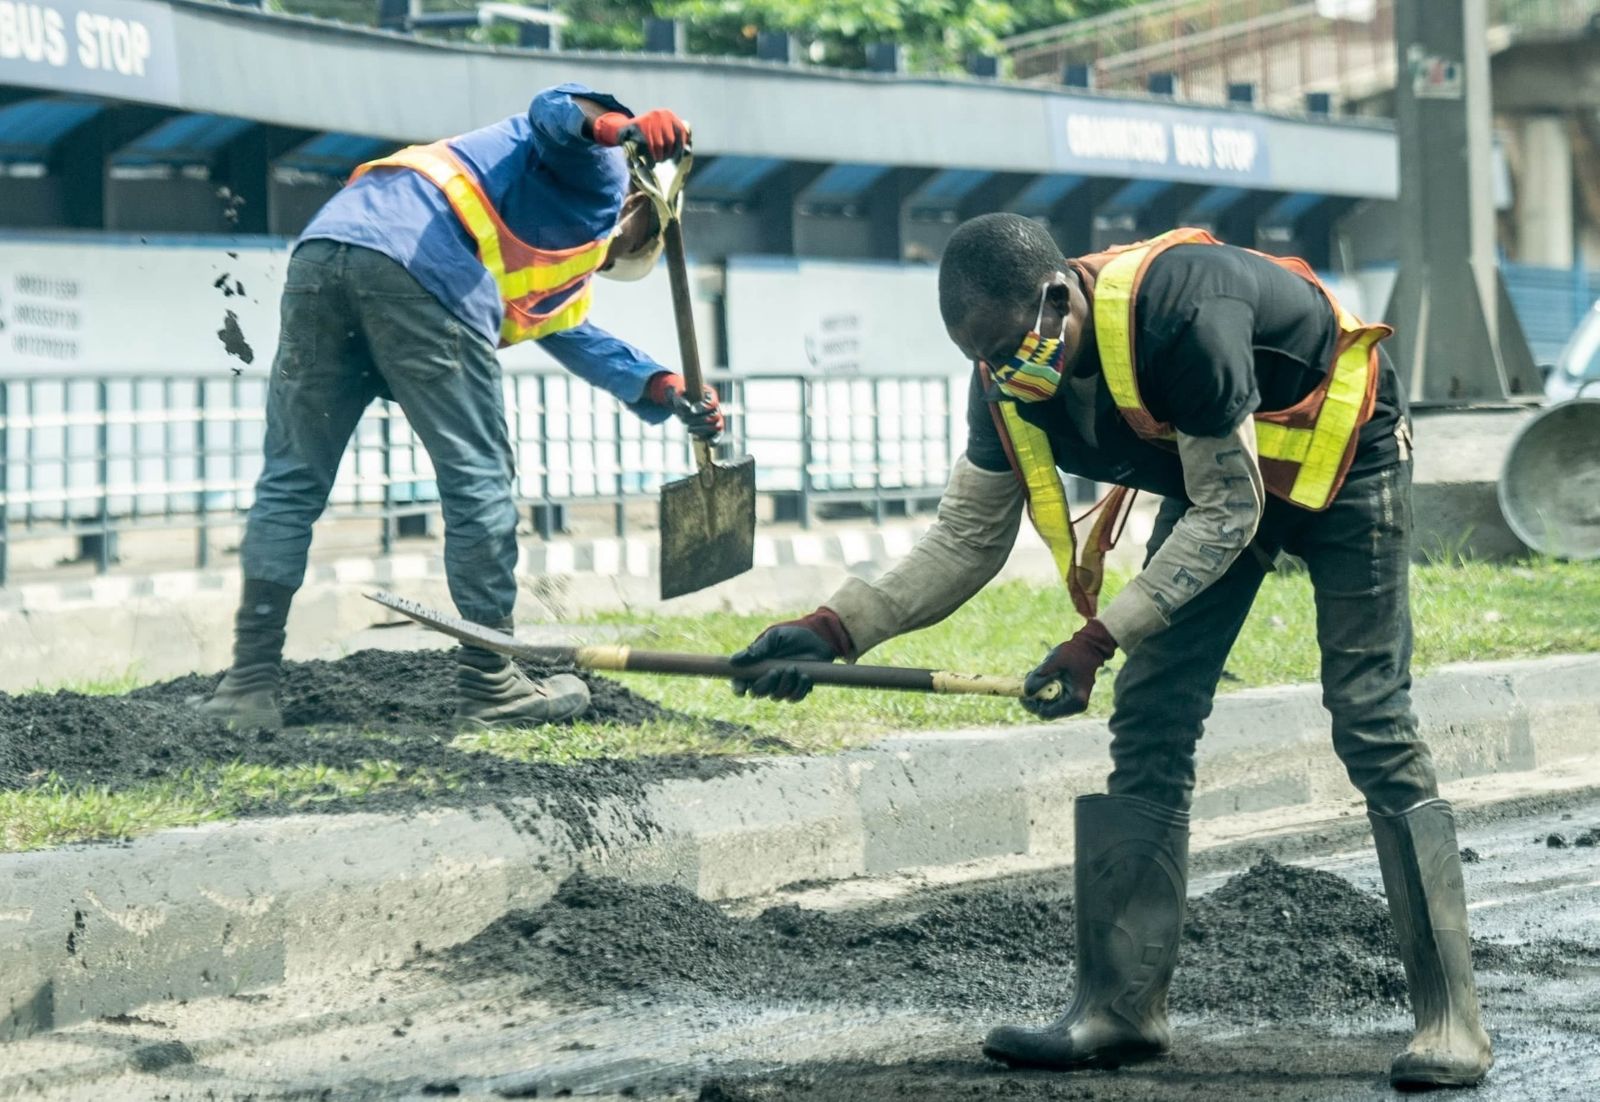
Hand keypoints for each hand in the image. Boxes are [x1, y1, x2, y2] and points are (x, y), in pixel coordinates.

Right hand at [592, 109, 689, 163]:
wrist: (624, 130)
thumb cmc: (647, 135)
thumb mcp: (661, 131)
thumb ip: (674, 136)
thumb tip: (688, 148)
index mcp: (668, 114)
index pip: (681, 131)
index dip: (681, 146)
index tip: (678, 157)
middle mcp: (660, 114)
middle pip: (671, 140)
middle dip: (669, 154)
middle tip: (664, 161)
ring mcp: (649, 119)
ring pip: (660, 145)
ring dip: (659, 157)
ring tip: (657, 162)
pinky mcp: (638, 127)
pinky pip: (648, 146)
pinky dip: (650, 157)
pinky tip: (651, 163)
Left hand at [648, 372, 722, 440]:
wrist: (682, 406)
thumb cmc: (681, 398)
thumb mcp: (677, 396)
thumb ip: (680, 399)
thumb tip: (687, 407)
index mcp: (710, 395)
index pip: (712, 403)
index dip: (703, 407)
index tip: (691, 410)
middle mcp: (716, 407)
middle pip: (714, 416)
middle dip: (698, 420)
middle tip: (684, 420)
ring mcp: (717, 419)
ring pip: (716, 426)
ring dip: (702, 430)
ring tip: (689, 429)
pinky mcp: (715, 430)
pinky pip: (718, 436)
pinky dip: (714, 440)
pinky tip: (707, 443)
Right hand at [729, 608, 853, 701]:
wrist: (817, 636)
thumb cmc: (792, 634)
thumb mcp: (773, 638)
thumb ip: (756, 650)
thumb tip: (733, 661)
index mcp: (757, 664)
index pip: (741, 681)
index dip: (738, 688)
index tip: (741, 690)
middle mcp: (767, 676)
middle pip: (758, 692)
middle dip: (766, 684)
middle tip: (776, 671)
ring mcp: (783, 684)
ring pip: (777, 696)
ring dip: (785, 684)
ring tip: (794, 668)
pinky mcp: (798, 687)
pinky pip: (794, 697)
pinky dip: (799, 689)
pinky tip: (805, 676)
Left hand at [1022, 618, 1117, 719]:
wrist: (1088, 648)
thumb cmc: (1073, 653)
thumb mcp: (1054, 662)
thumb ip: (1039, 677)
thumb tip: (1026, 692)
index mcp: (1075, 700)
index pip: (1046, 713)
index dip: (1031, 705)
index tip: (1022, 692)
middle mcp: (1076, 706)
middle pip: (1046, 712)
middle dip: (1034, 699)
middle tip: (1027, 681)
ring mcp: (1074, 704)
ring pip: (1048, 707)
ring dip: (1038, 695)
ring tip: (1036, 676)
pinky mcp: (1071, 699)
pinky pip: (1052, 701)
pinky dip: (1044, 692)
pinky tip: (1043, 678)